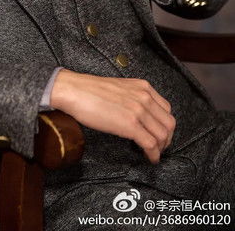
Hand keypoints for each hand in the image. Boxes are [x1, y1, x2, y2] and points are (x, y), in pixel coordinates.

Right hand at [50, 69, 175, 163]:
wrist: (75, 91)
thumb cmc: (90, 90)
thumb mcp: (120, 88)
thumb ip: (133, 97)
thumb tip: (138, 114)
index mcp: (143, 87)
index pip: (166, 109)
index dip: (165, 125)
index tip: (159, 133)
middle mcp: (145, 97)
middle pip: (169, 123)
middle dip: (166, 139)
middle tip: (159, 147)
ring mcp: (138, 111)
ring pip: (163, 135)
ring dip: (161, 148)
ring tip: (153, 154)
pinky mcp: (130, 125)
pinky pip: (151, 144)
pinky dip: (153, 155)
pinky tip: (149, 158)